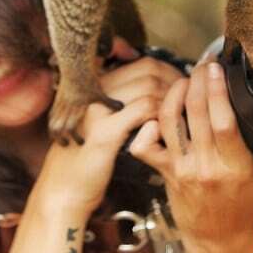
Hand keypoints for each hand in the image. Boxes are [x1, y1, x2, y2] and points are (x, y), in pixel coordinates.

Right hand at [32, 38, 184, 216]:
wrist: (62, 190)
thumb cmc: (87, 158)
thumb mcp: (102, 122)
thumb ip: (124, 103)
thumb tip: (161, 88)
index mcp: (95, 85)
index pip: (142, 63)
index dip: (168, 71)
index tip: (182, 86)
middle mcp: (93, 90)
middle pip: (149, 70)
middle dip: (176, 82)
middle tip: (189, 100)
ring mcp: (97, 109)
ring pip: (149, 87)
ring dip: (172, 100)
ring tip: (181, 116)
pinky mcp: (104, 132)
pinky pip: (144, 110)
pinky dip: (162, 115)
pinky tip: (166, 128)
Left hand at [129, 59, 252, 252]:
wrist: (218, 242)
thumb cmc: (250, 212)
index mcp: (236, 167)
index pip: (222, 123)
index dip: (216, 91)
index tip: (218, 68)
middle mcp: (205, 166)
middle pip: (194, 113)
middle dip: (196, 80)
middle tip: (205, 64)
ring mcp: (181, 168)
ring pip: (168, 121)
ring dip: (174, 93)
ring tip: (186, 78)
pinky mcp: (164, 172)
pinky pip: (144, 145)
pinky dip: (147, 125)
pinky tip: (159, 111)